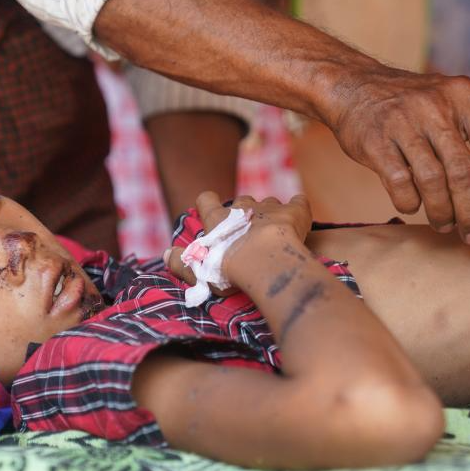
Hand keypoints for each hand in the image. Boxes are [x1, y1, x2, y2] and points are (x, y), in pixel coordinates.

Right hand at [164, 191, 312, 289]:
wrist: (266, 260)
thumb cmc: (229, 269)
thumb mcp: (199, 270)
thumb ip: (181, 262)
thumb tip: (167, 252)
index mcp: (217, 219)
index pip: (206, 199)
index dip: (208, 203)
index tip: (211, 211)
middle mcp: (242, 208)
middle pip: (242, 200)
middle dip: (245, 211)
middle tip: (249, 234)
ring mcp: (270, 207)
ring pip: (270, 202)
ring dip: (271, 214)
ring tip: (277, 234)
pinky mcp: (295, 211)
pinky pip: (299, 202)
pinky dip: (299, 208)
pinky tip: (301, 219)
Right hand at [322, 66, 469, 244]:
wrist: (354, 86)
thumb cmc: (411, 109)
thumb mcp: (449, 108)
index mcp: (465, 96)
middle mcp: (437, 106)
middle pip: (466, 172)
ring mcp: (404, 122)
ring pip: (433, 182)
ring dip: (442, 212)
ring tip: (444, 223)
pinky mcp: (375, 140)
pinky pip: (400, 183)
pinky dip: (410, 202)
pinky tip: (412, 205)